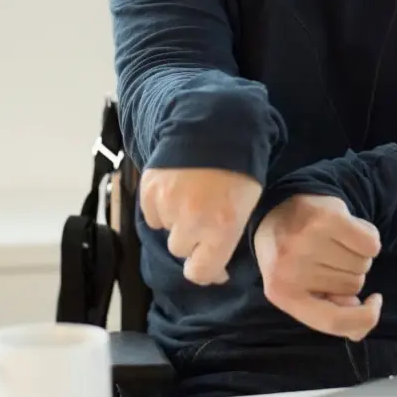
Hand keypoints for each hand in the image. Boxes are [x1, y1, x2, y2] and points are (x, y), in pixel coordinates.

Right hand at [140, 167, 261, 284]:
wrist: (215, 124)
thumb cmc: (240, 166)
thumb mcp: (247, 205)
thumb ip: (228, 237)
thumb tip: (218, 267)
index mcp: (221, 229)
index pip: (200, 272)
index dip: (206, 271)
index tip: (213, 266)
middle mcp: (190, 222)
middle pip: (181, 250)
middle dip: (192, 240)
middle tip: (204, 219)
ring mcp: (166, 205)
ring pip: (166, 229)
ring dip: (176, 221)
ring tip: (191, 197)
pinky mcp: (149, 191)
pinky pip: (152, 213)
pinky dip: (162, 207)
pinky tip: (177, 188)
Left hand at [253, 194, 382, 340]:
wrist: (276, 207)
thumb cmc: (292, 254)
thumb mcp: (299, 289)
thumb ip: (327, 309)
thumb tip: (359, 309)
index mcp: (282, 294)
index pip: (333, 322)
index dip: (363, 319)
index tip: (372, 303)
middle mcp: (292, 269)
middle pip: (354, 287)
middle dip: (350, 275)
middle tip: (328, 256)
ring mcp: (309, 242)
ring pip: (362, 265)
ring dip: (358, 256)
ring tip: (334, 242)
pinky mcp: (327, 219)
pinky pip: (370, 243)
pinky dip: (368, 239)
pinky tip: (348, 231)